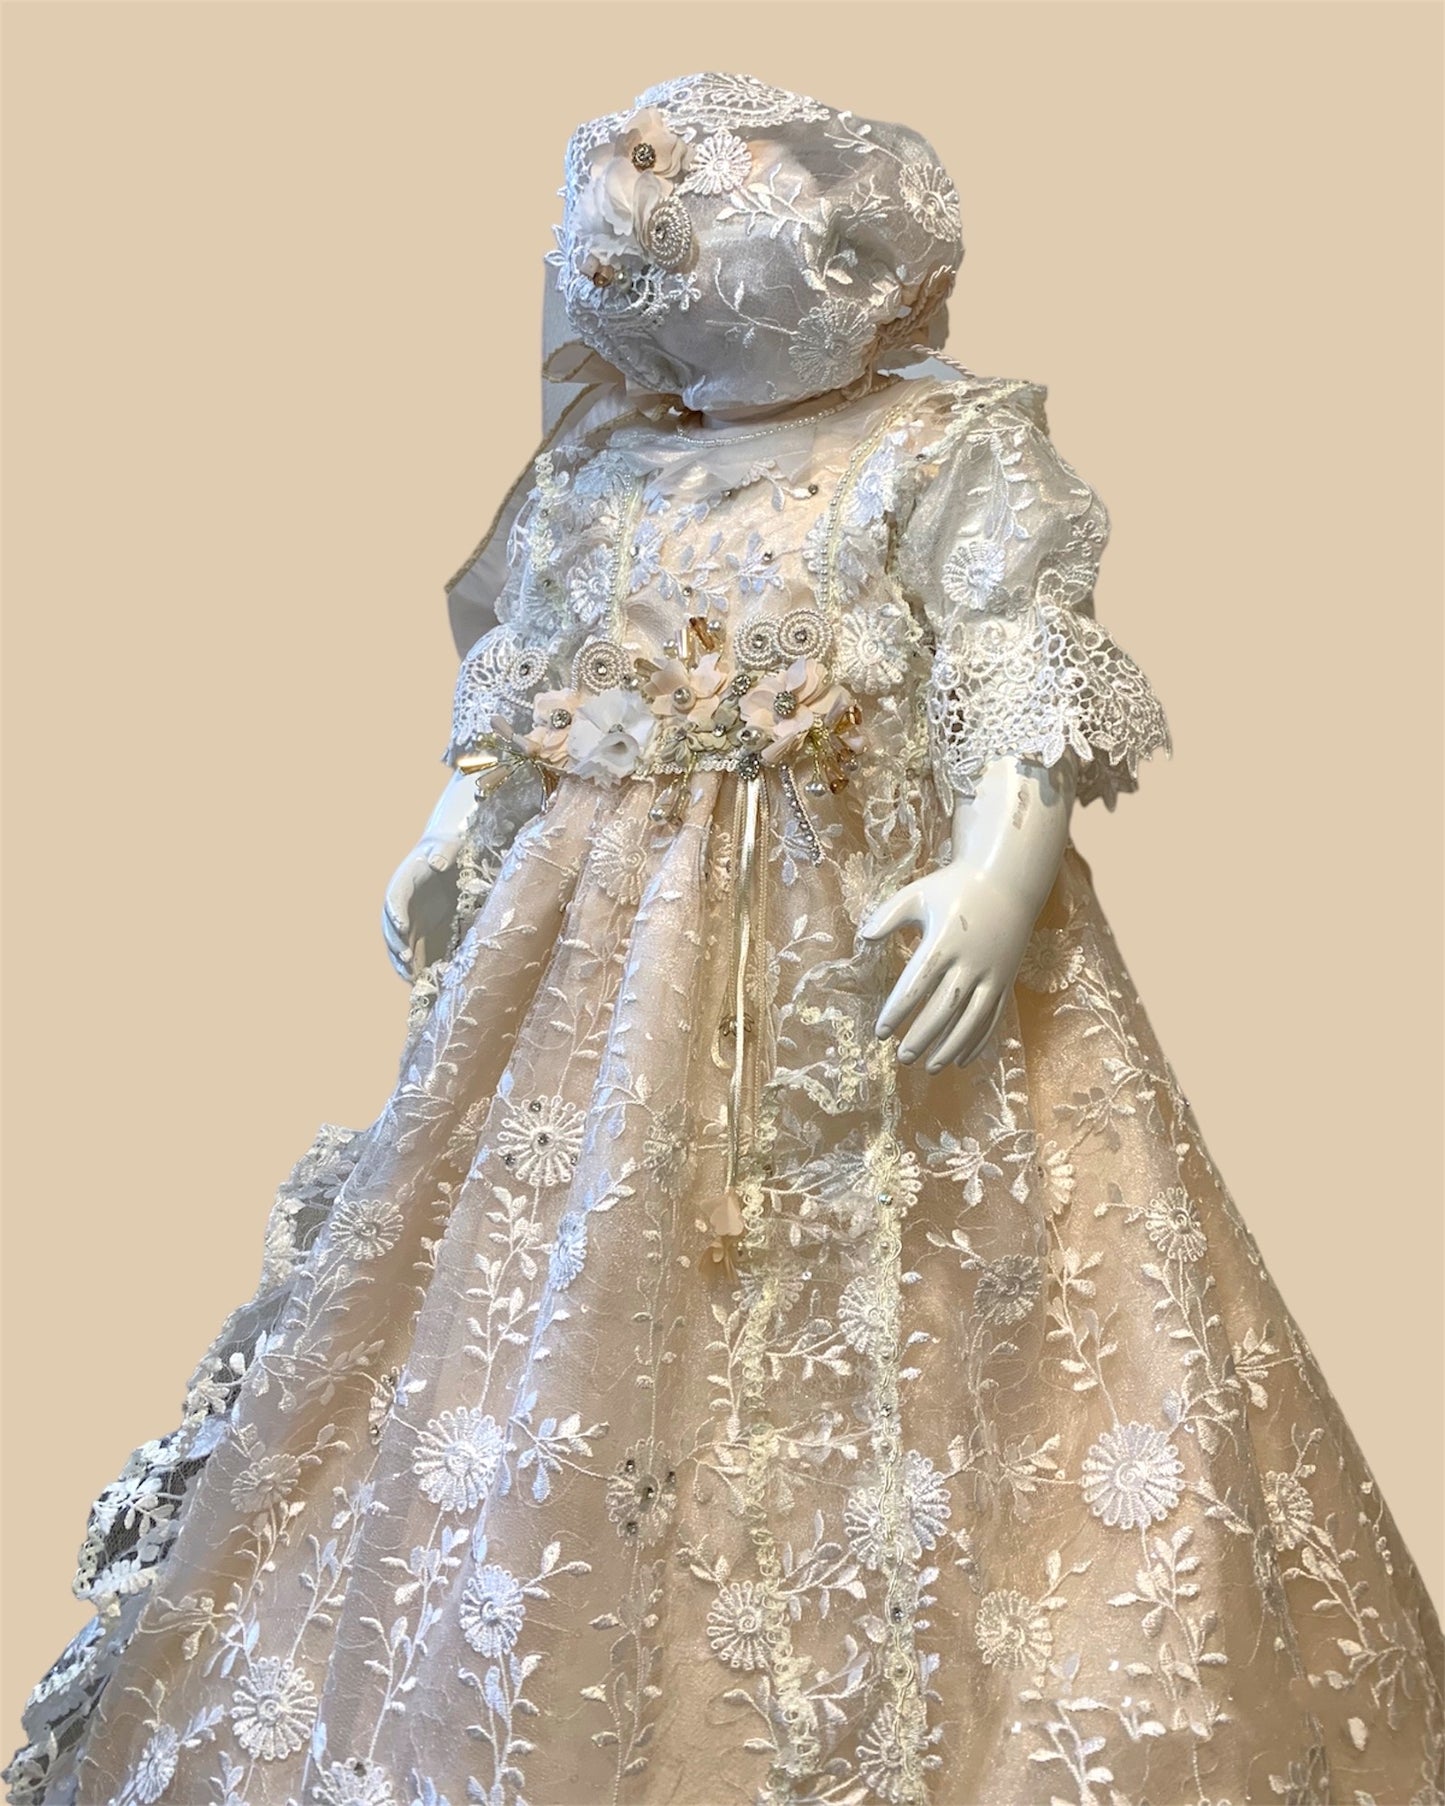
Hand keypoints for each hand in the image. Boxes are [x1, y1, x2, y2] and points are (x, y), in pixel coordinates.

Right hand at [382, 768, 480, 978]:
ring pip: (399, 945)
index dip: (396, 912)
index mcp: (403, 882)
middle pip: (392, 927)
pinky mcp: (421, 933)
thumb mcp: (447, 845)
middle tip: (406, 959)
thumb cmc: (447, 848)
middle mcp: (401, 905)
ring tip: (411, 979)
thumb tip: (437, 863)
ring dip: (402, 962)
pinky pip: (414, 953)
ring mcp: (409, 921)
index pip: (394, 898)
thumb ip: (443, 852)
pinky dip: (416, 967)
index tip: (402, 926)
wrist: (448, 858)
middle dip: (396, 944)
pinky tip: (422, 982)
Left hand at [860, 865, 1037, 1070]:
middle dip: (923, 1036)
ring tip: (930, 1068)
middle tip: (902, 1056)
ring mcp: (992, 973)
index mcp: (944, 940)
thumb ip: (887, 915)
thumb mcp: (917, 893)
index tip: (881, 1031)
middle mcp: (970, 961)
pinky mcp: (1005, 980)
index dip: (898, 1011)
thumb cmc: (954, 887)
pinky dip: (978, 1041)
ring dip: (951, 1046)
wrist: (1007, 880)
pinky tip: (961, 1060)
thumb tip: (862, 937)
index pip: (917, 984)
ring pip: (971, 1019)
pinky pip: (992, 1017)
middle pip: (944, 1008)